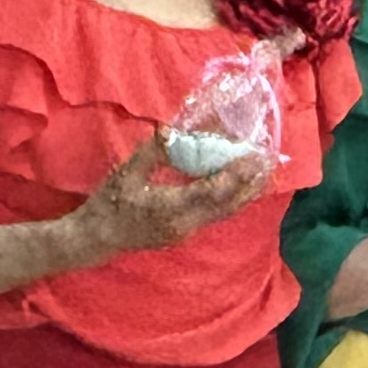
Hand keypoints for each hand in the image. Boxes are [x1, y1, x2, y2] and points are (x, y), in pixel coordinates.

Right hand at [70, 135, 268, 263]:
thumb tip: (172, 130)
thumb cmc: (108, 203)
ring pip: (225, 212)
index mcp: (170, 208)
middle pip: (228, 204)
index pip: (213, 191)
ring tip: (263, 172)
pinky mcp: (186, 233)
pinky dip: (231, 200)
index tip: (253, 156)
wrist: (97, 238)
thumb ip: (153, 152)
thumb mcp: (127, 173)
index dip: (236, 174)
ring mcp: (187, 231)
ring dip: (245, 192)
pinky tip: (240, 186)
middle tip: (269, 161)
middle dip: (250, 183)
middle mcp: (185, 223)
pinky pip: (216, 215)